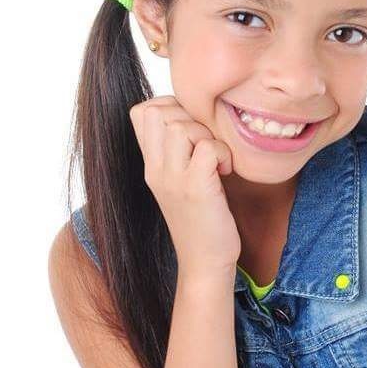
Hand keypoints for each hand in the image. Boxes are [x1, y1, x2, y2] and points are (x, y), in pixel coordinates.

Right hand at [129, 95, 240, 278]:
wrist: (204, 261)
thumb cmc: (200, 217)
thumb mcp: (178, 180)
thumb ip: (177, 150)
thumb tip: (192, 115)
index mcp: (150, 164)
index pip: (141, 111)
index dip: (169, 106)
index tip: (191, 128)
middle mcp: (155, 169)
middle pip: (159, 112)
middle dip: (189, 117)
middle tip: (205, 143)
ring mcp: (173, 179)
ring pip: (181, 126)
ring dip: (206, 135)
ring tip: (215, 159)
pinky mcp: (196, 189)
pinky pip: (208, 148)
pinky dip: (222, 153)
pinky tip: (224, 171)